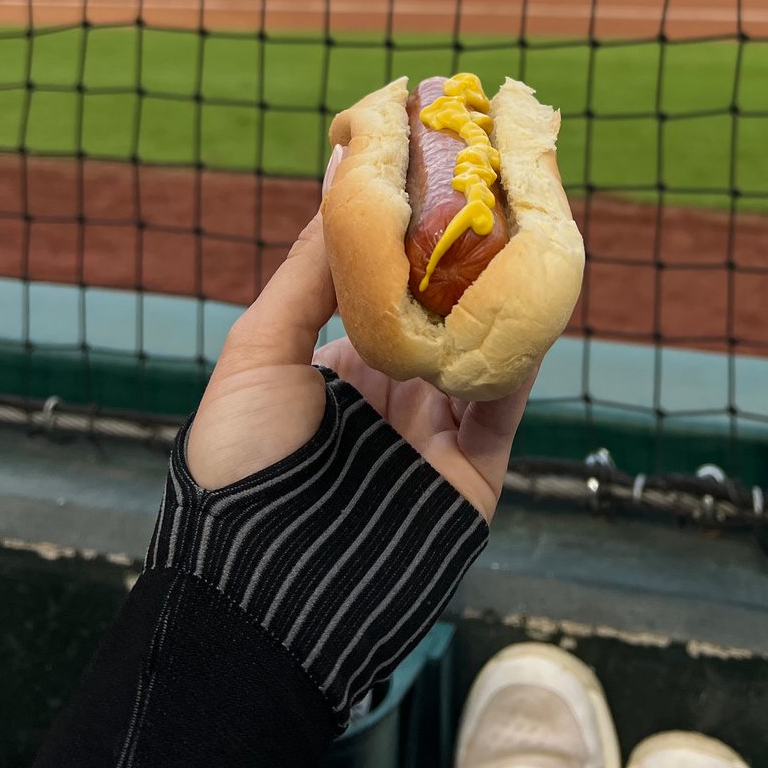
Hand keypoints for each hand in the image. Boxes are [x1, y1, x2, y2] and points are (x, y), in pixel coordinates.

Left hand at [186, 152, 532, 521]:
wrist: (259, 590)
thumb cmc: (239, 465)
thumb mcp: (257, 356)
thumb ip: (306, 275)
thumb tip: (344, 180)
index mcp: (339, 368)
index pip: (387, 290)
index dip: (409, 239)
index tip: (431, 177)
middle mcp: (391, 395)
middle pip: (441, 314)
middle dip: (465, 258)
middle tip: (493, 190)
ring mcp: (434, 435)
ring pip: (480, 352)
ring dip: (501, 298)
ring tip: (522, 231)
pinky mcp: (471, 476)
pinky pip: (502, 408)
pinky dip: (516, 360)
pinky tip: (528, 308)